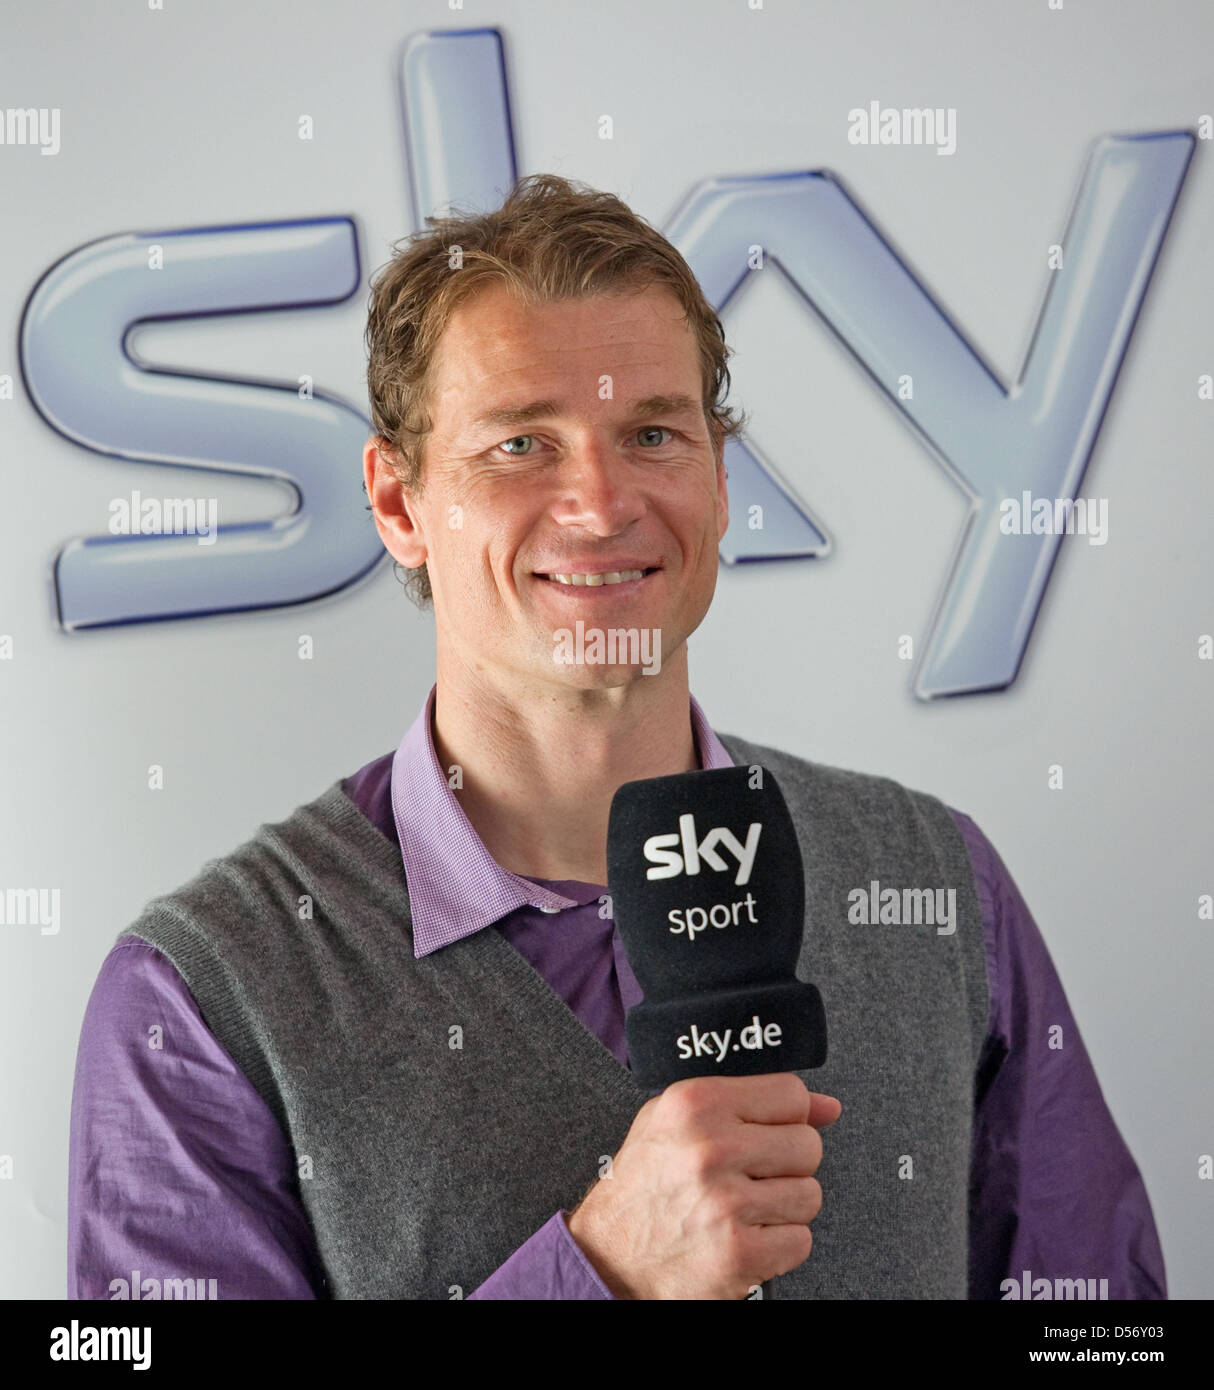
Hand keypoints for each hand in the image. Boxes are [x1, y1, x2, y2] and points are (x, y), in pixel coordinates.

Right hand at [566, 1073, 840, 1298]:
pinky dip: (780, 1246)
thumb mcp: (680, 1122)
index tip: (771, 1131)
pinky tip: (746, 1236)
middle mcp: (710, 1148)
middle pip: (807, 1145)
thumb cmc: (644, 1185)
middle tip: (752, 1177)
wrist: (608, 1257)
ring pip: (810, 1194)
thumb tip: (826, 1107)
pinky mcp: (738, 1252)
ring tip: (745, 1209)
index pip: (790, 1093)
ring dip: (784, 1208)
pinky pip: (800, 1241)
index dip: (788, 1117)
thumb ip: (752, 1102)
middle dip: (787, 1165)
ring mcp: (726, 1202)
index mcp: (695, 1104)